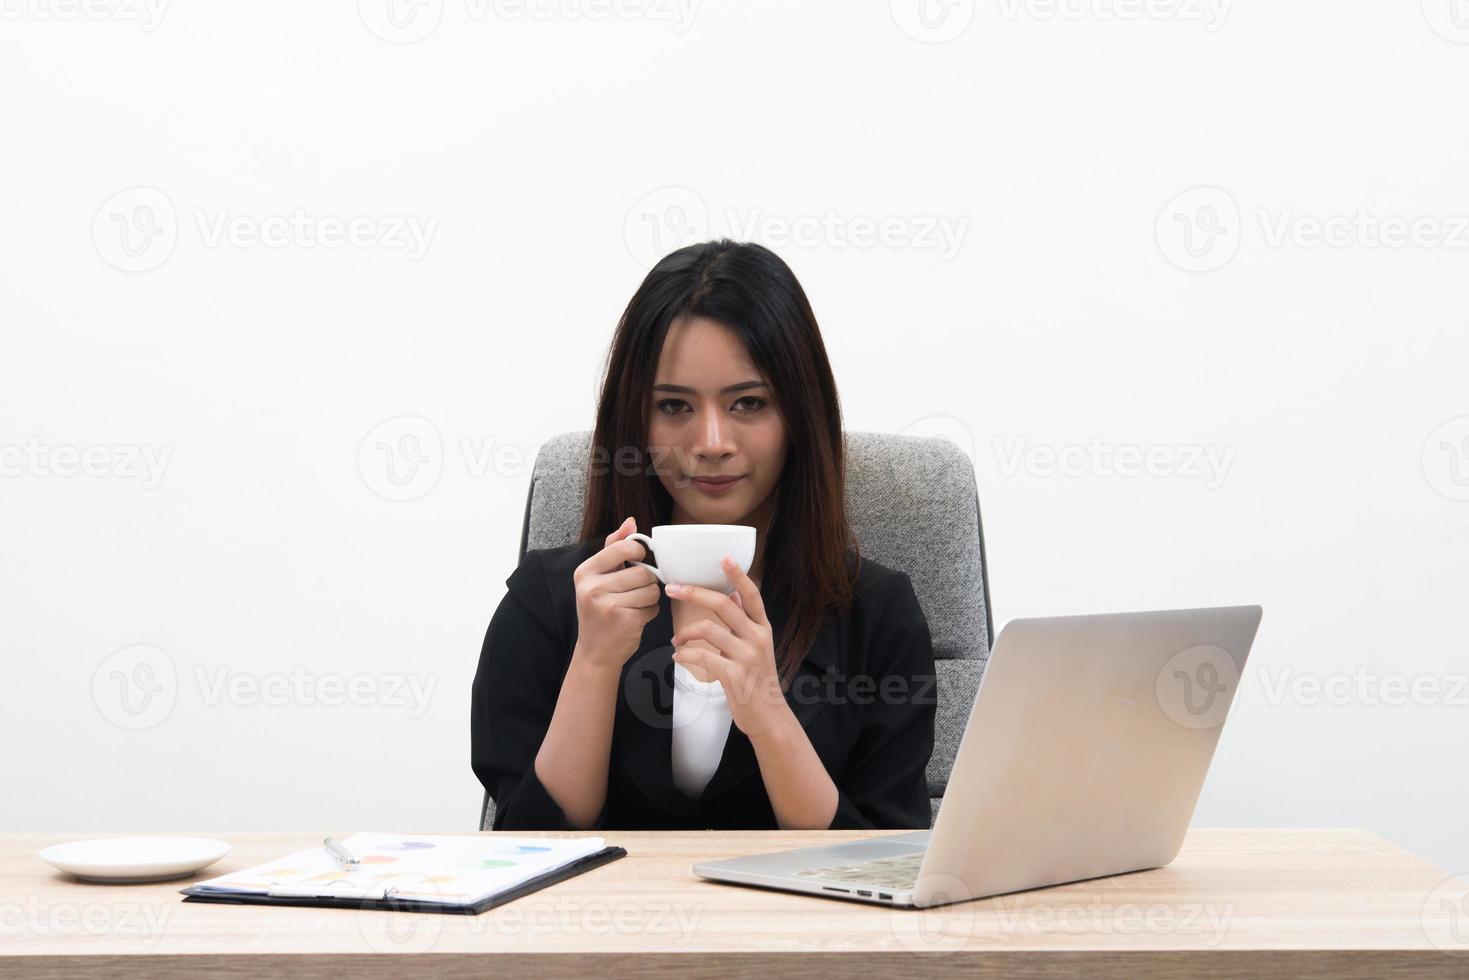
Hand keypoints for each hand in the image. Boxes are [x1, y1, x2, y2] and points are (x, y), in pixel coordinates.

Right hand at [570, 517, 660, 672]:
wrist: (595, 651)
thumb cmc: (599, 610)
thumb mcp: (597, 578)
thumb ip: (613, 547)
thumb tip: (631, 521)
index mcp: (585, 572)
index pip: (622, 548)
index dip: (638, 552)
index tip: (638, 560)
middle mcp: (593, 587)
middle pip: (642, 572)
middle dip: (646, 581)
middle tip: (636, 590)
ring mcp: (608, 605)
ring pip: (651, 589)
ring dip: (650, 597)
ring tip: (635, 604)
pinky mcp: (625, 621)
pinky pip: (653, 607)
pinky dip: (649, 612)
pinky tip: (635, 617)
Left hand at [667, 556, 791, 741]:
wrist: (769, 716)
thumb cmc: (758, 680)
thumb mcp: (758, 646)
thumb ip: (746, 622)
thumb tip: (731, 595)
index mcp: (763, 628)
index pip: (752, 594)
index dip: (738, 574)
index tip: (723, 557)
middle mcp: (757, 638)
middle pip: (722, 604)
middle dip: (693, 593)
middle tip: (672, 588)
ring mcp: (746, 657)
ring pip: (708, 630)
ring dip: (685, 633)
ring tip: (676, 642)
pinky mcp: (734, 675)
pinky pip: (702, 657)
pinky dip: (685, 656)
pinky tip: (679, 658)